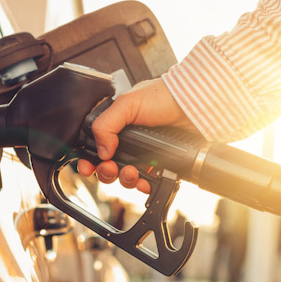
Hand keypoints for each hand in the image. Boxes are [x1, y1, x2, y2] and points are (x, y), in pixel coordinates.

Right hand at [76, 78, 194, 192]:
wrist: (193, 107)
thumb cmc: (164, 97)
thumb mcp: (127, 104)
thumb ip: (106, 125)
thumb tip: (101, 151)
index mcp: (115, 124)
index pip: (94, 145)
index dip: (88, 159)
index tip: (87, 168)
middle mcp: (127, 139)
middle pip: (107, 164)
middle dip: (106, 171)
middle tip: (111, 168)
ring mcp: (142, 152)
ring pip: (124, 175)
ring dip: (125, 179)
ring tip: (132, 173)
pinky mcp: (158, 163)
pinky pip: (145, 181)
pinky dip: (142, 185)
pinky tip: (145, 181)